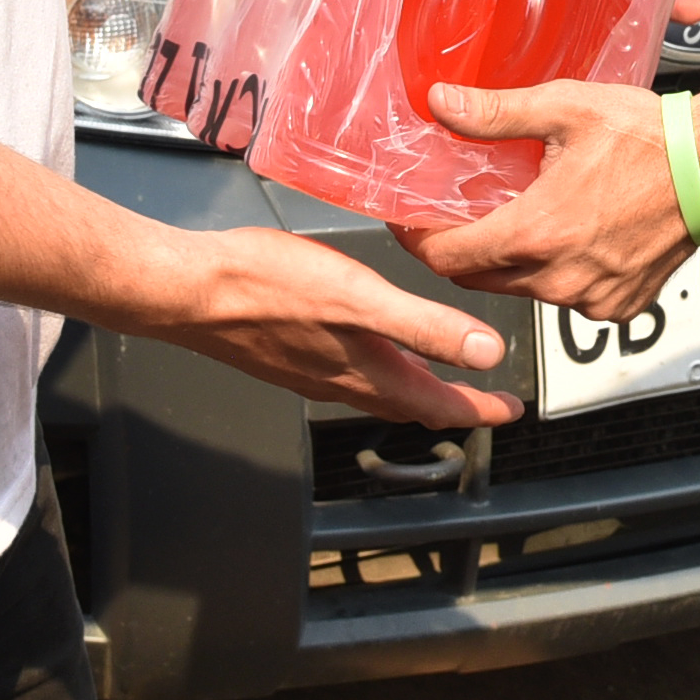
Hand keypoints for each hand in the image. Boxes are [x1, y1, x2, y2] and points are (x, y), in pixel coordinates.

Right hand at [135, 222, 521, 425]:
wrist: (188, 291)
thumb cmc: (267, 287)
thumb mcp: (361, 299)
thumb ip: (424, 326)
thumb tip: (487, 353)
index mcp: (368, 371)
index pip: (438, 404)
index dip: (480, 409)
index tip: (511, 412)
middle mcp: (341, 380)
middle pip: (411, 403)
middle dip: (452, 404)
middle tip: (485, 402)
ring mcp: (311, 370)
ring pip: (378, 390)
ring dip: (414, 389)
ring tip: (436, 379)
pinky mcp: (286, 353)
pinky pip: (346, 374)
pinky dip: (375, 370)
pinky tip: (367, 347)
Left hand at [401, 81, 693, 322]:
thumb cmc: (646, 136)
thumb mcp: (564, 109)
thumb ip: (494, 114)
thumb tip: (440, 103)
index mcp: (536, 234)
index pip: (447, 260)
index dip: (419, 241)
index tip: (413, 223)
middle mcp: (560, 278)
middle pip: (480, 280)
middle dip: (463, 252)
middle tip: (462, 216)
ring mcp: (592, 298)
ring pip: (525, 292)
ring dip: (514, 264)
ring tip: (524, 219)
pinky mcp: (620, 308)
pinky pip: (569, 300)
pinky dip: (560, 276)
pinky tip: (573, 238)